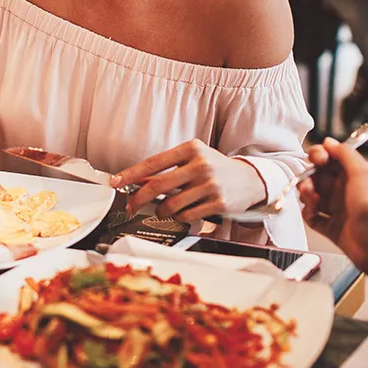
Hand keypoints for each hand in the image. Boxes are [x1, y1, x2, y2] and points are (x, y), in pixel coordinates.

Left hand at [109, 139, 266, 223]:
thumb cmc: (216, 168)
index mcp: (191, 149)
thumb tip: (138, 180)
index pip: (153, 163)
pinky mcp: (219, 203)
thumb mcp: (193, 159)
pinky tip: (182, 213)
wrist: (251, 179)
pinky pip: (187, 216)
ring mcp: (211, 184)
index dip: (131, 174)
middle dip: (139, 199)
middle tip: (131, 206)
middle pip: (158, 186)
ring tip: (164, 210)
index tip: (116, 182)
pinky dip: (179, 218)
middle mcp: (201, 164)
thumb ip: (168, 168)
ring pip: (171, 205)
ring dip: (162, 211)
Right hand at [299, 137, 367, 270]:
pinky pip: (313, 218)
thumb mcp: (362, 172)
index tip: (315, 159)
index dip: (320, 157)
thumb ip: (344, 154)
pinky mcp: (333, 228)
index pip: (331, 159)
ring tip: (312, 202)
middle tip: (309, 185)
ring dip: (307, 196)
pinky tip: (312, 214)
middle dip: (309, 178)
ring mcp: (339, 210)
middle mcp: (346, 191)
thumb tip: (329, 142)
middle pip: (318, 177)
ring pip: (314, 196)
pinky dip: (308, 214)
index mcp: (355, 175)